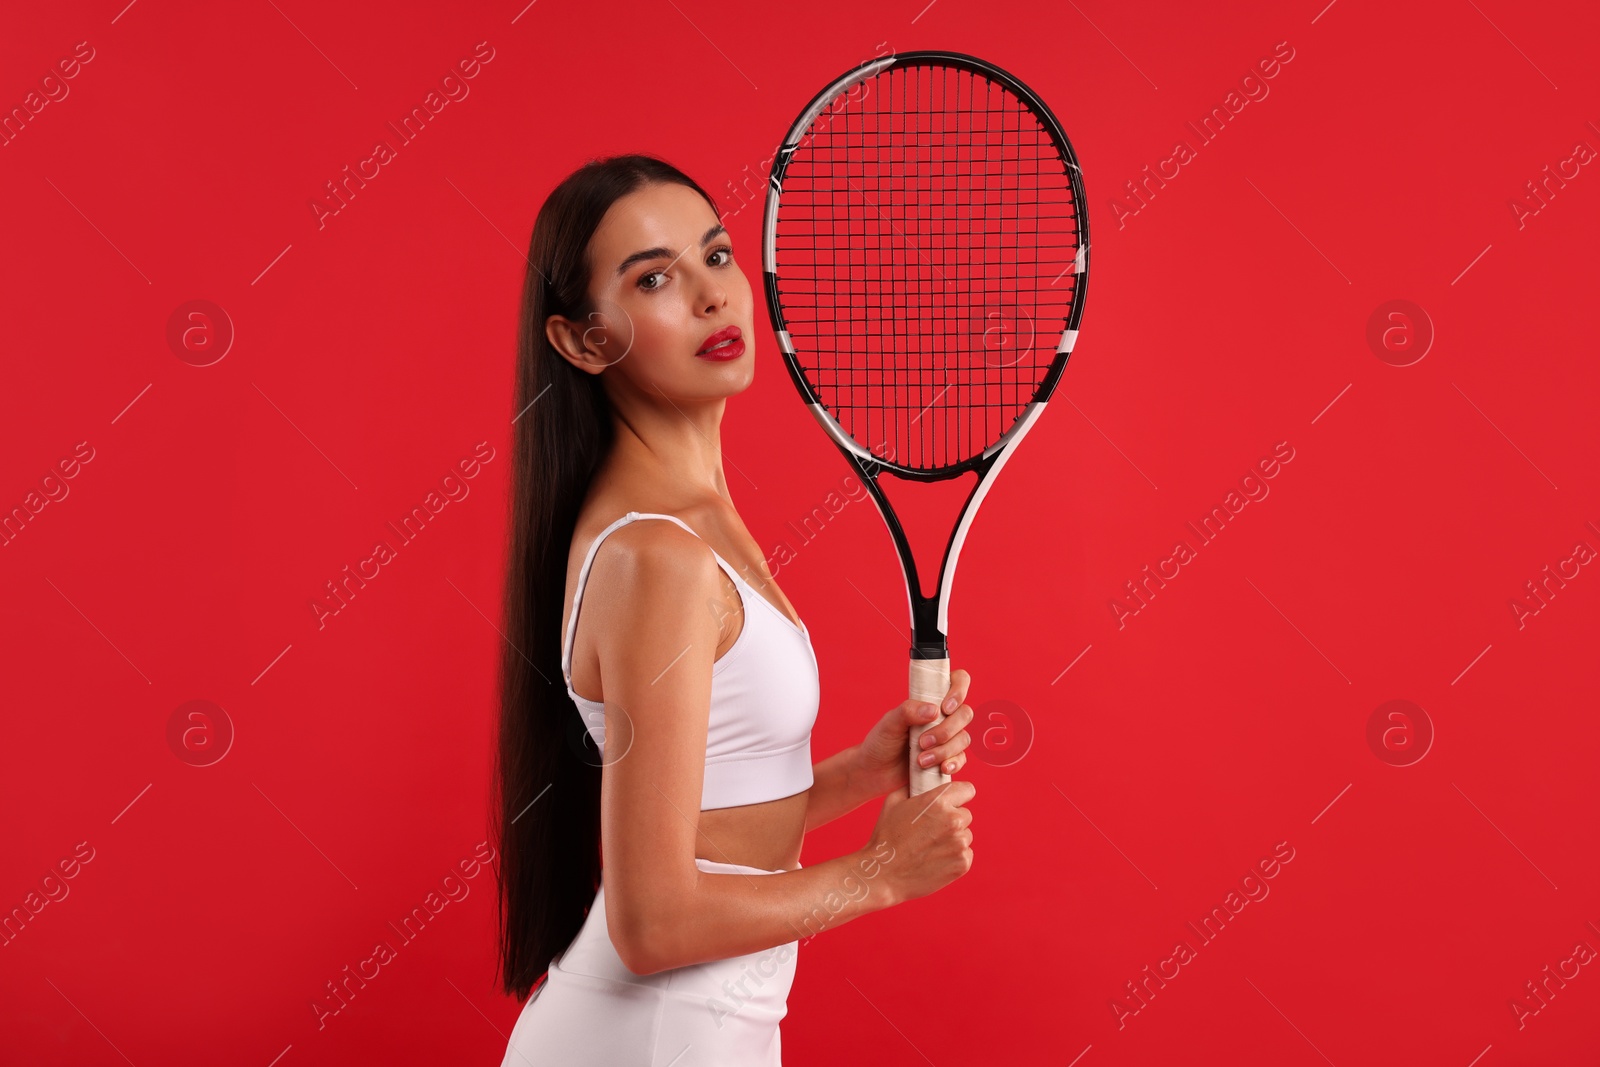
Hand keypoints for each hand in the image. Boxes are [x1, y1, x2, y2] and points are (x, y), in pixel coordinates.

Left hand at [851, 669, 974, 798]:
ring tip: (922, 760)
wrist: (876, 772)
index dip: (959, 690)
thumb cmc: (882, 742)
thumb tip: (933, 710)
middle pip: (965, 714)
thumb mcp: (890, 723)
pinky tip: (941, 768)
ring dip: (945, 750)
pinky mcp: (948, 758)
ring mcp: (947, 737)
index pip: (958, 681)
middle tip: (923, 742)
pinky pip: (961, 758)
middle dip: (946, 730)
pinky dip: (953, 763)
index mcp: (931, 699)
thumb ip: (908, 711)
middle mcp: (943, 716)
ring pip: (963, 738)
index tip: (945, 708)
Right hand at [863, 778, 976, 905]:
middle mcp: (953, 820)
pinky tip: (935, 859)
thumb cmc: (886, 837)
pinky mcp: (962, 864)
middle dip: (953, 819)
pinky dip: (955, 857)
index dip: (959, 795)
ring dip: (954, 839)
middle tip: (932, 830)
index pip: (967, 790)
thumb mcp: (893, 802)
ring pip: (965, 835)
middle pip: (966, 815)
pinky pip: (966, 854)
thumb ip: (914, 787)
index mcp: (938, 802)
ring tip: (930, 847)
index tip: (953, 801)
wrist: (883, 874)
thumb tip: (922, 780)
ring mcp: (960, 844)